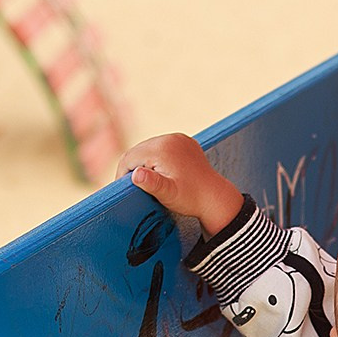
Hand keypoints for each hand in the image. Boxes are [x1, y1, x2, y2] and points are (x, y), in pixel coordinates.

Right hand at [116, 133, 245, 232]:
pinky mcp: (185, 142)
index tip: (121, 188)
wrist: (215, 197)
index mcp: (162, 148)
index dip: (122, 174)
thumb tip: (136, 174)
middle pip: (138, 151)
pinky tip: (159, 172)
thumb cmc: (191, 199)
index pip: (129, 158)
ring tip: (145, 180)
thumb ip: (151, 183)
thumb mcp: (169, 194)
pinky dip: (157, 158)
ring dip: (144, 162)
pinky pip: (162, 147)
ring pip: (149, 148)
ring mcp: (179, 138)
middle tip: (130, 186)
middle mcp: (170, 138)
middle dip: (132, 167)